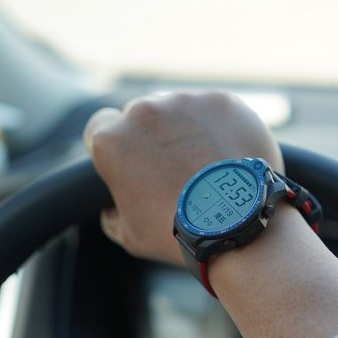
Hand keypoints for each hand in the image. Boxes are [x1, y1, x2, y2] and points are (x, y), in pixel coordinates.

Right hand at [83, 91, 282, 264]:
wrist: (237, 226)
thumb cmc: (180, 235)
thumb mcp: (128, 235)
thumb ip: (113, 211)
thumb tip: (113, 208)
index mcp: (111, 140)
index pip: (100, 126)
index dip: (116, 144)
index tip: (132, 158)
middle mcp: (143, 111)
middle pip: (142, 116)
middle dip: (153, 137)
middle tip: (175, 168)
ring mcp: (184, 102)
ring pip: (180, 109)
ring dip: (187, 129)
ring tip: (206, 165)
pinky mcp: (221, 101)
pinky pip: (215, 110)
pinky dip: (220, 127)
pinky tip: (228, 155)